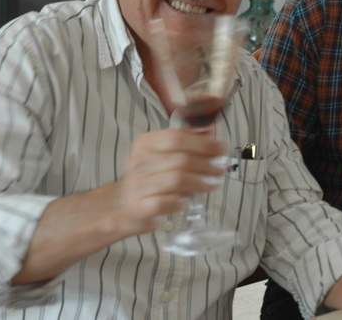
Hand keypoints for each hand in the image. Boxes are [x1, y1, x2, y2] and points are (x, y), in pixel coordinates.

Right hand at [111, 128, 226, 236]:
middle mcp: (139, 161)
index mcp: (145, 144)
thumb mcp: (161, 154)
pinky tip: (187, 201)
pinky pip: (165, 202)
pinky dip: (180, 201)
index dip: (203, 143)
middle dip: (206, 164)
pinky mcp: (139, 206)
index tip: (221, 148)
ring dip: (199, 182)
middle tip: (220, 169)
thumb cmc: (148, 177)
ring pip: (177, 180)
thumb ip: (185, 143)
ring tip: (212, 184)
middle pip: (181, 160)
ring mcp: (138, 184)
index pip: (177, 137)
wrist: (120, 205)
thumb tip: (212, 134)